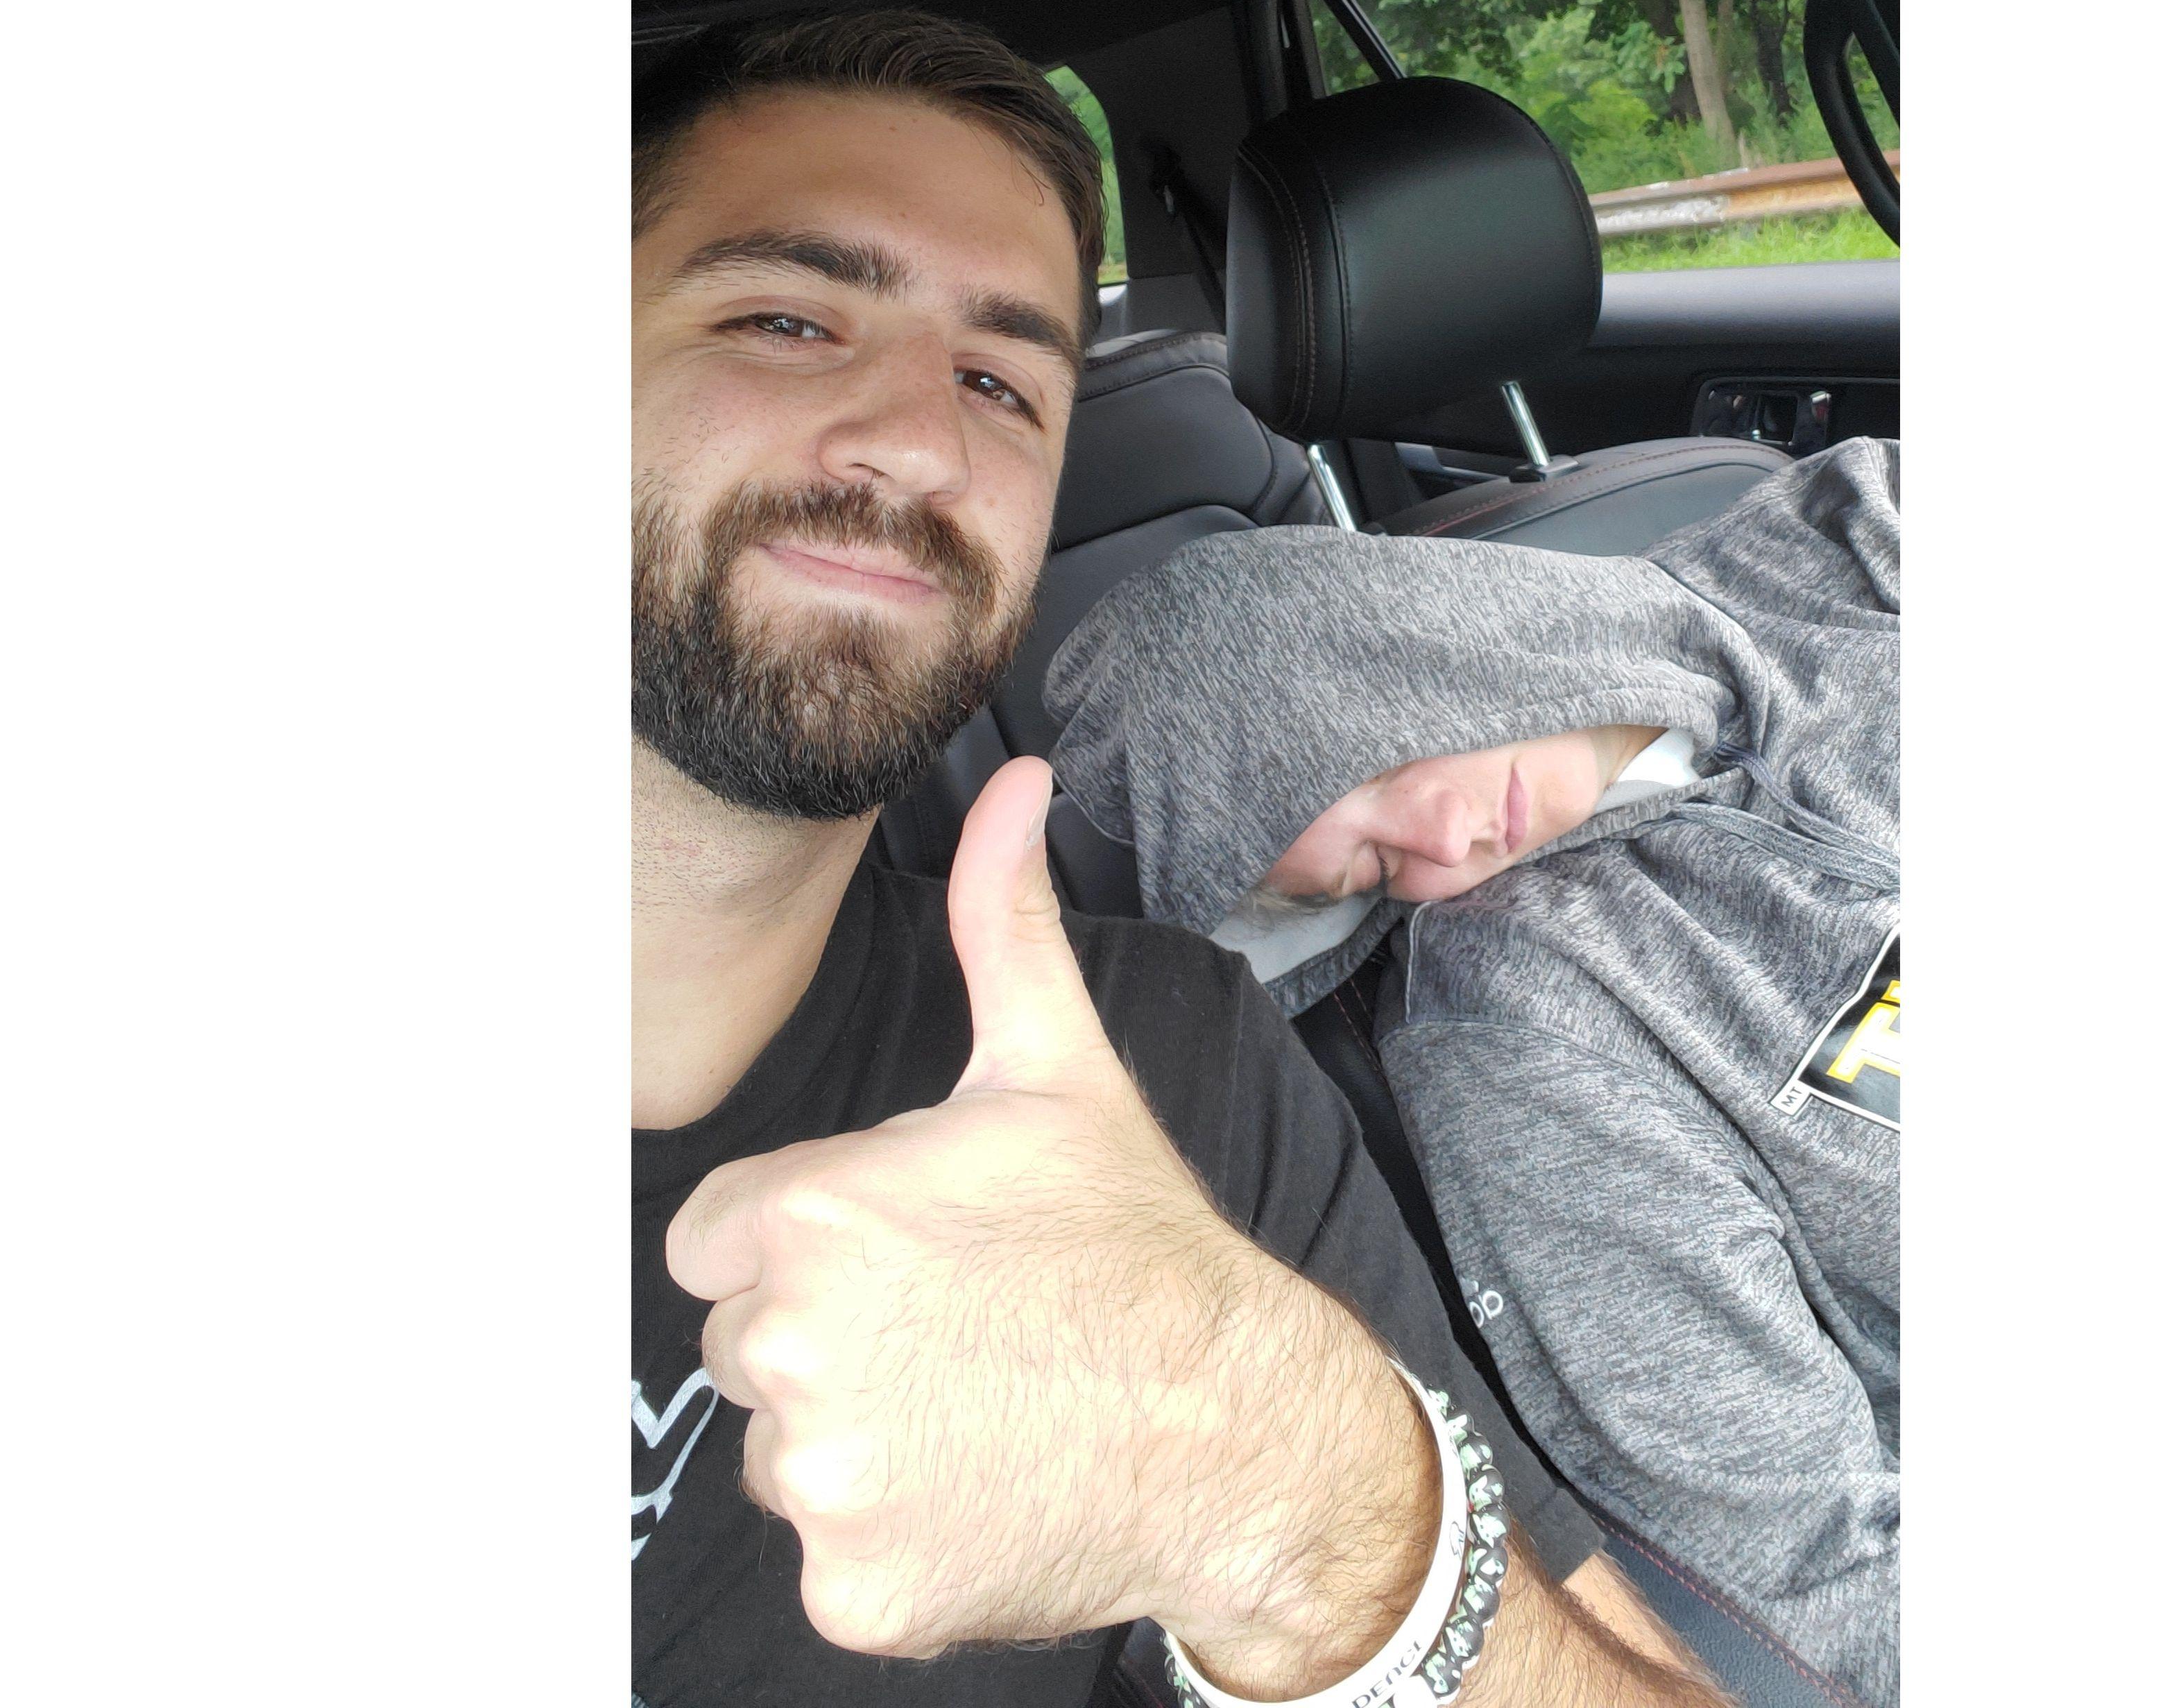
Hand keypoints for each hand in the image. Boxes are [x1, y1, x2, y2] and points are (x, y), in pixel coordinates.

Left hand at [665, 757, 1435, 1678]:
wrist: (1232, 1420)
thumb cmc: (1133, 1235)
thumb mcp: (1057, 1063)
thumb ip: (999, 919)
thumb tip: (1015, 782)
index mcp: (813, 1210)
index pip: (719, 1237)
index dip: (809, 1237)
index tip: (904, 1246)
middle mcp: (792, 1346)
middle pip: (744, 1342)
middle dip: (829, 1330)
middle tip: (956, 1319)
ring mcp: (821, 1479)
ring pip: (782, 1445)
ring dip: (855, 1431)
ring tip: (974, 1395)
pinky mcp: (849, 1590)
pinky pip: (824, 1551)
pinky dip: (888, 1535)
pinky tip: (979, 1481)